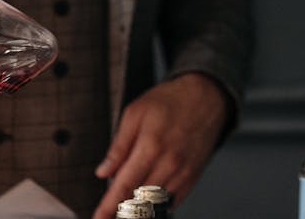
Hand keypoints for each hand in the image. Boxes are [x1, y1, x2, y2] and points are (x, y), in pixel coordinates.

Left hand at [92, 72, 229, 218]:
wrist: (206, 97)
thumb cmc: (170, 101)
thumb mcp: (135, 113)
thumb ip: (118, 145)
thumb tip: (103, 171)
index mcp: (150, 146)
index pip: (123, 185)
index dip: (108, 206)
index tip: (98, 218)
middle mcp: (168, 163)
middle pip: (139, 200)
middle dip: (122, 209)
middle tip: (110, 209)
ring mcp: (182, 172)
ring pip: (155, 204)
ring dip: (139, 208)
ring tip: (128, 202)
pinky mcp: (192, 177)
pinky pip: (172, 201)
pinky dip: (157, 204)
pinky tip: (149, 198)